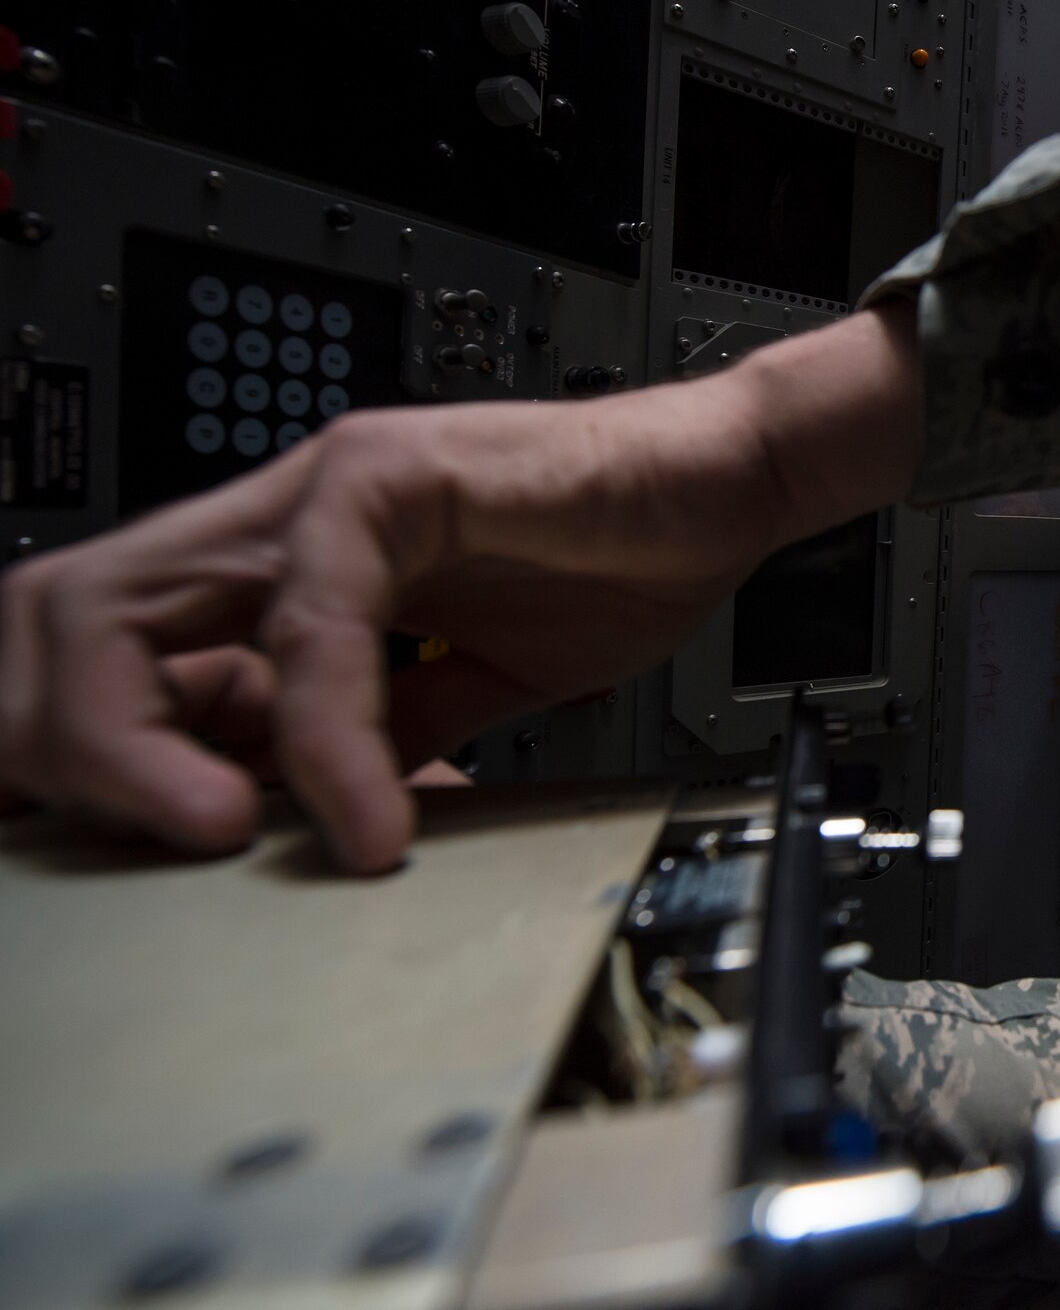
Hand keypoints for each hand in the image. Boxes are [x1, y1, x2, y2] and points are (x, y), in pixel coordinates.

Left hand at [0, 304, 921, 870]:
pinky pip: (309, 621)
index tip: (140, 854)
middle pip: (63, 616)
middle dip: (64, 751)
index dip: (81, 750)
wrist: (720, 489)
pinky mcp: (388, 479)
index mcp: (284, 563)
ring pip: (134, 610)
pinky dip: (324, 736)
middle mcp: (276, 518)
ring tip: (230, 844)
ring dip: (151, 750)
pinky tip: (372, 812)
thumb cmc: (618, 559)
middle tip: (155, 853)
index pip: (106, 648)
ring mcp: (318, 489)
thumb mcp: (471, 687)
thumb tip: (305, 814)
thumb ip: (378, 732)